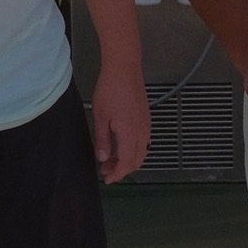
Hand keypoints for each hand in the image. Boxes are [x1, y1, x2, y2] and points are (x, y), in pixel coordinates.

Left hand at [90, 64, 150, 182]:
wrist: (124, 69)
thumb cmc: (111, 90)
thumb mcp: (100, 117)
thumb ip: (102, 140)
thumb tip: (103, 158)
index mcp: (130, 134)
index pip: (127, 162)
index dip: (118, 174)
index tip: (107, 179)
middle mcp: (142, 132)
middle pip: (137, 160)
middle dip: (122, 169)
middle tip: (106, 171)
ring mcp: (146, 125)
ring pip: (141, 152)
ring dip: (128, 160)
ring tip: (111, 159)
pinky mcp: (146, 118)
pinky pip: (143, 142)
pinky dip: (133, 150)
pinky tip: (121, 146)